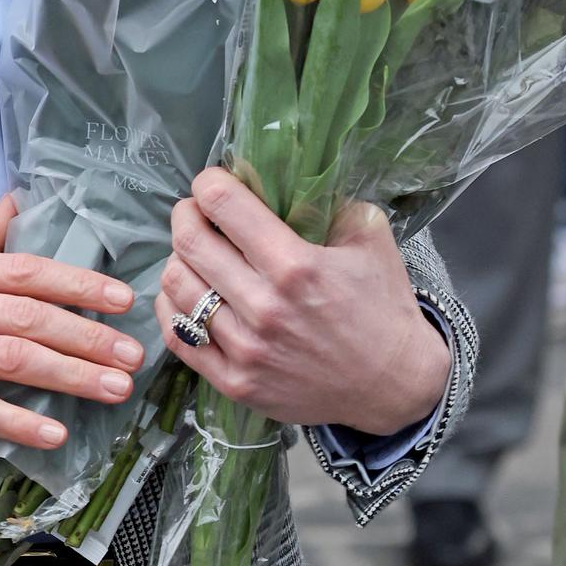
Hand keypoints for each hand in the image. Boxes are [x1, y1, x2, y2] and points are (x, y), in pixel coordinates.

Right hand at [0, 196, 141, 451]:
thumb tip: (21, 199)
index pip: (22, 269)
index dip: (77, 282)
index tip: (123, 299)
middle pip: (25, 314)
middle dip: (87, 335)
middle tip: (134, 355)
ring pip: (6, 357)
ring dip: (67, 375)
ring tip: (112, 390)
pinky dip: (15, 421)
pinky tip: (52, 433)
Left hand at [156, 174, 450, 436]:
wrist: (394, 385)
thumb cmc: (383, 307)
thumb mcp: (371, 239)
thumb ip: (329, 203)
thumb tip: (287, 179)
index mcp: (296, 266)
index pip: (223, 205)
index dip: (208, 184)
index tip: (211, 183)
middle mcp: (264, 307)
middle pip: (189, 243)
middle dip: (185, 215)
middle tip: (195, 213)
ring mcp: (246, 349)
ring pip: (177, 286)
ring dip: (178, 260)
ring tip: (194, 255)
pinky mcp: (236, 383)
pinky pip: (178, 337)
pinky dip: (172, 307)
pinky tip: (187, 294)